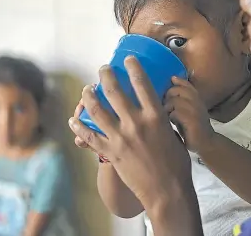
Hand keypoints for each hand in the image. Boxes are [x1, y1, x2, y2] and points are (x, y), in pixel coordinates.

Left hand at [68, 56, 193, 209]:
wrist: (167, 191)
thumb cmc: (176, 162)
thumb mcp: (173, 133)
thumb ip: (161, 118)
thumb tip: (155, 106)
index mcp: (155, 116)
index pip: (142, 84)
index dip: (133, 67)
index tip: (127, 59)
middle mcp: (136, 123)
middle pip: (115, 92)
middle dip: (105, 76)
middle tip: (102, 69)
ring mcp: (121, 138)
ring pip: (97, 110)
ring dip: (89, 96)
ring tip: (86, 89)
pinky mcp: (111, 153)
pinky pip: (90, 136)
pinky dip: (79, 127)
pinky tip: (73, 120)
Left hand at [164, 77, 214, 152]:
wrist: (207, 144)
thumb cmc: (192, 128)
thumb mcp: (186, 111)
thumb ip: (179, 101)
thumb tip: (165, 92)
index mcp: (197, 98)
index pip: (186, 84)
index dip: (178, 81)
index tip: (171, 81)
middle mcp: (197, 101)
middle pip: (176, 90)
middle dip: (167, 97)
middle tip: (166, 106)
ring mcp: (195, 110)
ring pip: (173, 101)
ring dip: (167, 108)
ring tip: (168, 116)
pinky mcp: (192, 120)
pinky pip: (175, 113)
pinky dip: (171, 117)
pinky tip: (172, 123)